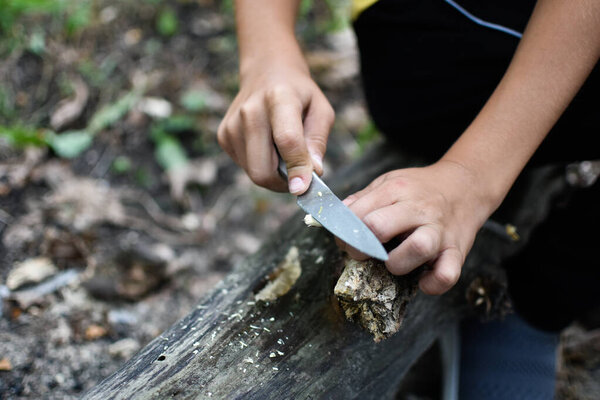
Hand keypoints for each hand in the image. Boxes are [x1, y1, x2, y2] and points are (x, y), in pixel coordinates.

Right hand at [217, 60, 334, 194]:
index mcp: (279, 98)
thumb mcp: (320, 110)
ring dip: (274, 173)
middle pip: (262, 168)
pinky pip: (245, 166)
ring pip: (254, 172)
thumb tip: (313, 173)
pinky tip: (267, 144)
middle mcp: (250, 111)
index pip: (287, 141)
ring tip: (283, 150)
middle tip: (299, 175)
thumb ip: (318, 141)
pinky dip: (261, 164)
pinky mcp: (224, 136)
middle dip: (283, 182)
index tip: (302, 189)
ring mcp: (232, 125)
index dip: (296, 168)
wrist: (266, 72)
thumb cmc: (299, 94)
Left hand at [339, 160, 493, 294]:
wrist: (466, 185)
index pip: (359, 213)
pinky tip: (422, 280)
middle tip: (363, 253)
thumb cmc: (420, 189)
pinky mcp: (457, 251)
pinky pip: (447, 274)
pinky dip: (432, 284)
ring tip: (392, 263)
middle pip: (380, 226)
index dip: (345, 232)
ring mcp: (439, 230)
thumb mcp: (389, 182)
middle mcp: (418, 209)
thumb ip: (363, 199)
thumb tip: (339, 217)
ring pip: (418, 247)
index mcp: (396, 190)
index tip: (346, 240)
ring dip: (397, 262)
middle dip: (362, 247)